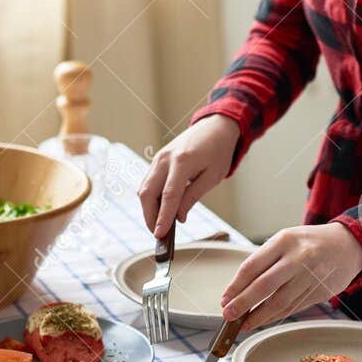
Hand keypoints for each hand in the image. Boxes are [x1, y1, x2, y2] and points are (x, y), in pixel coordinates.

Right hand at [140, 115, 241, 237]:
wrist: (214, 127)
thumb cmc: (217, 152)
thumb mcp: (212, 177)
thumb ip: (193, 196)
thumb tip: (178, 217)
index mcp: (182, 162)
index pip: (169, 195)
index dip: (163, 217)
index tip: (160, 235)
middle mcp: (165, 159)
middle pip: (148, 193)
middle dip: (150, 217)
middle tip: (159, 235)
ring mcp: (158, 158)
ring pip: (144, 189)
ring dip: (148, 209)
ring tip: (159, 225)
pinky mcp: (156, 160)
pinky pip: (148, 183)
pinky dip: (150, 199)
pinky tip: (159, 210)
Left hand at [220, 224, 361, 330]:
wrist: (348, 244)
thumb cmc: (309, 243)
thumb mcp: (286, 241)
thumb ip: (265, 262)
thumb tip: (239, 291)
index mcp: (284, 240)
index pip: (253, 266)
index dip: (236, 286)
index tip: (225, 300)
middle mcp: (298, 257)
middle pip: (265, 285)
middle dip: (243, 303)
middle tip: (229, 316)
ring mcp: (311, 275)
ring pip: (280, 301)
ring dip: (260, 316)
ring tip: (245, 324)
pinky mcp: (320, 291)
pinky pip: (294, 307)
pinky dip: (276, 316)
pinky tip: (264, 320)